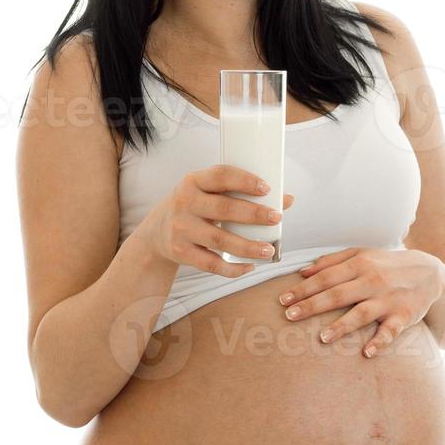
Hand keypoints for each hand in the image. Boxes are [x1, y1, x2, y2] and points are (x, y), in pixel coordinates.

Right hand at [143, 164, 293, 276]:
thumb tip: (288, 199)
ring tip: (269, 249)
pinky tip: (249, 267)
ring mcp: (181, 229)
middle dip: (253, 214)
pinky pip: (211, 264)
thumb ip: (241, 193)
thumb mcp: (209, 194)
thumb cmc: (194, 208)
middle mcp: (184, 203)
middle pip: (224, 209)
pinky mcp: (181, 252)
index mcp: (193, 181)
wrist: (156, 233)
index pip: (220, 175)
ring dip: (248, 246)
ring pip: (220, 240)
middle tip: (276, 218)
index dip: (244, 181)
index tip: (267, 188)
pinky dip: (233, 268)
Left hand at [277, 247, 442, 357]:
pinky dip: (380, 342)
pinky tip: (367, 353)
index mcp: (359, 264)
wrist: (429, 272)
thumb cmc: (387, 264)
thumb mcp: (361, 254)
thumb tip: (303, 271)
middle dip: (312, 306)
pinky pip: (391, 331)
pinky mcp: (403, 316)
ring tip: (322, 337)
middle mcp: (372, 281)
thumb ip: (331, 262)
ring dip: (342, 326)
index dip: (303, 289)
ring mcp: (388, 299)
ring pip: (361, 313)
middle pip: (338, 294)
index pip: (326, 277)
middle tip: (289, 316)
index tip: (283, 300)